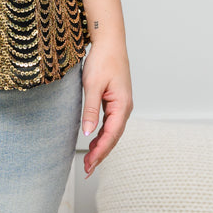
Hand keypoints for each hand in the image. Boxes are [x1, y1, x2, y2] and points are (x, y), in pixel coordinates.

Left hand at [81, 39, 131, 177]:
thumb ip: (91, 110)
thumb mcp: (92, 85)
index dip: (100, 152)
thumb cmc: (103, 60)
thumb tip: (87, 132)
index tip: (89, 164)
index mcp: (122, 105)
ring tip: (89, 162)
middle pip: (113, 137)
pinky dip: (102, 136)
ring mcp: (121, 105)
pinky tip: (94, 143)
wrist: (109, 42)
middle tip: (87, 170)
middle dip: (101, 154)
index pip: (111, 135)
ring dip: (101, 147)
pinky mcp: (116, 102)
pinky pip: (110, 124)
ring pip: (112, 132)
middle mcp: (125, 108)